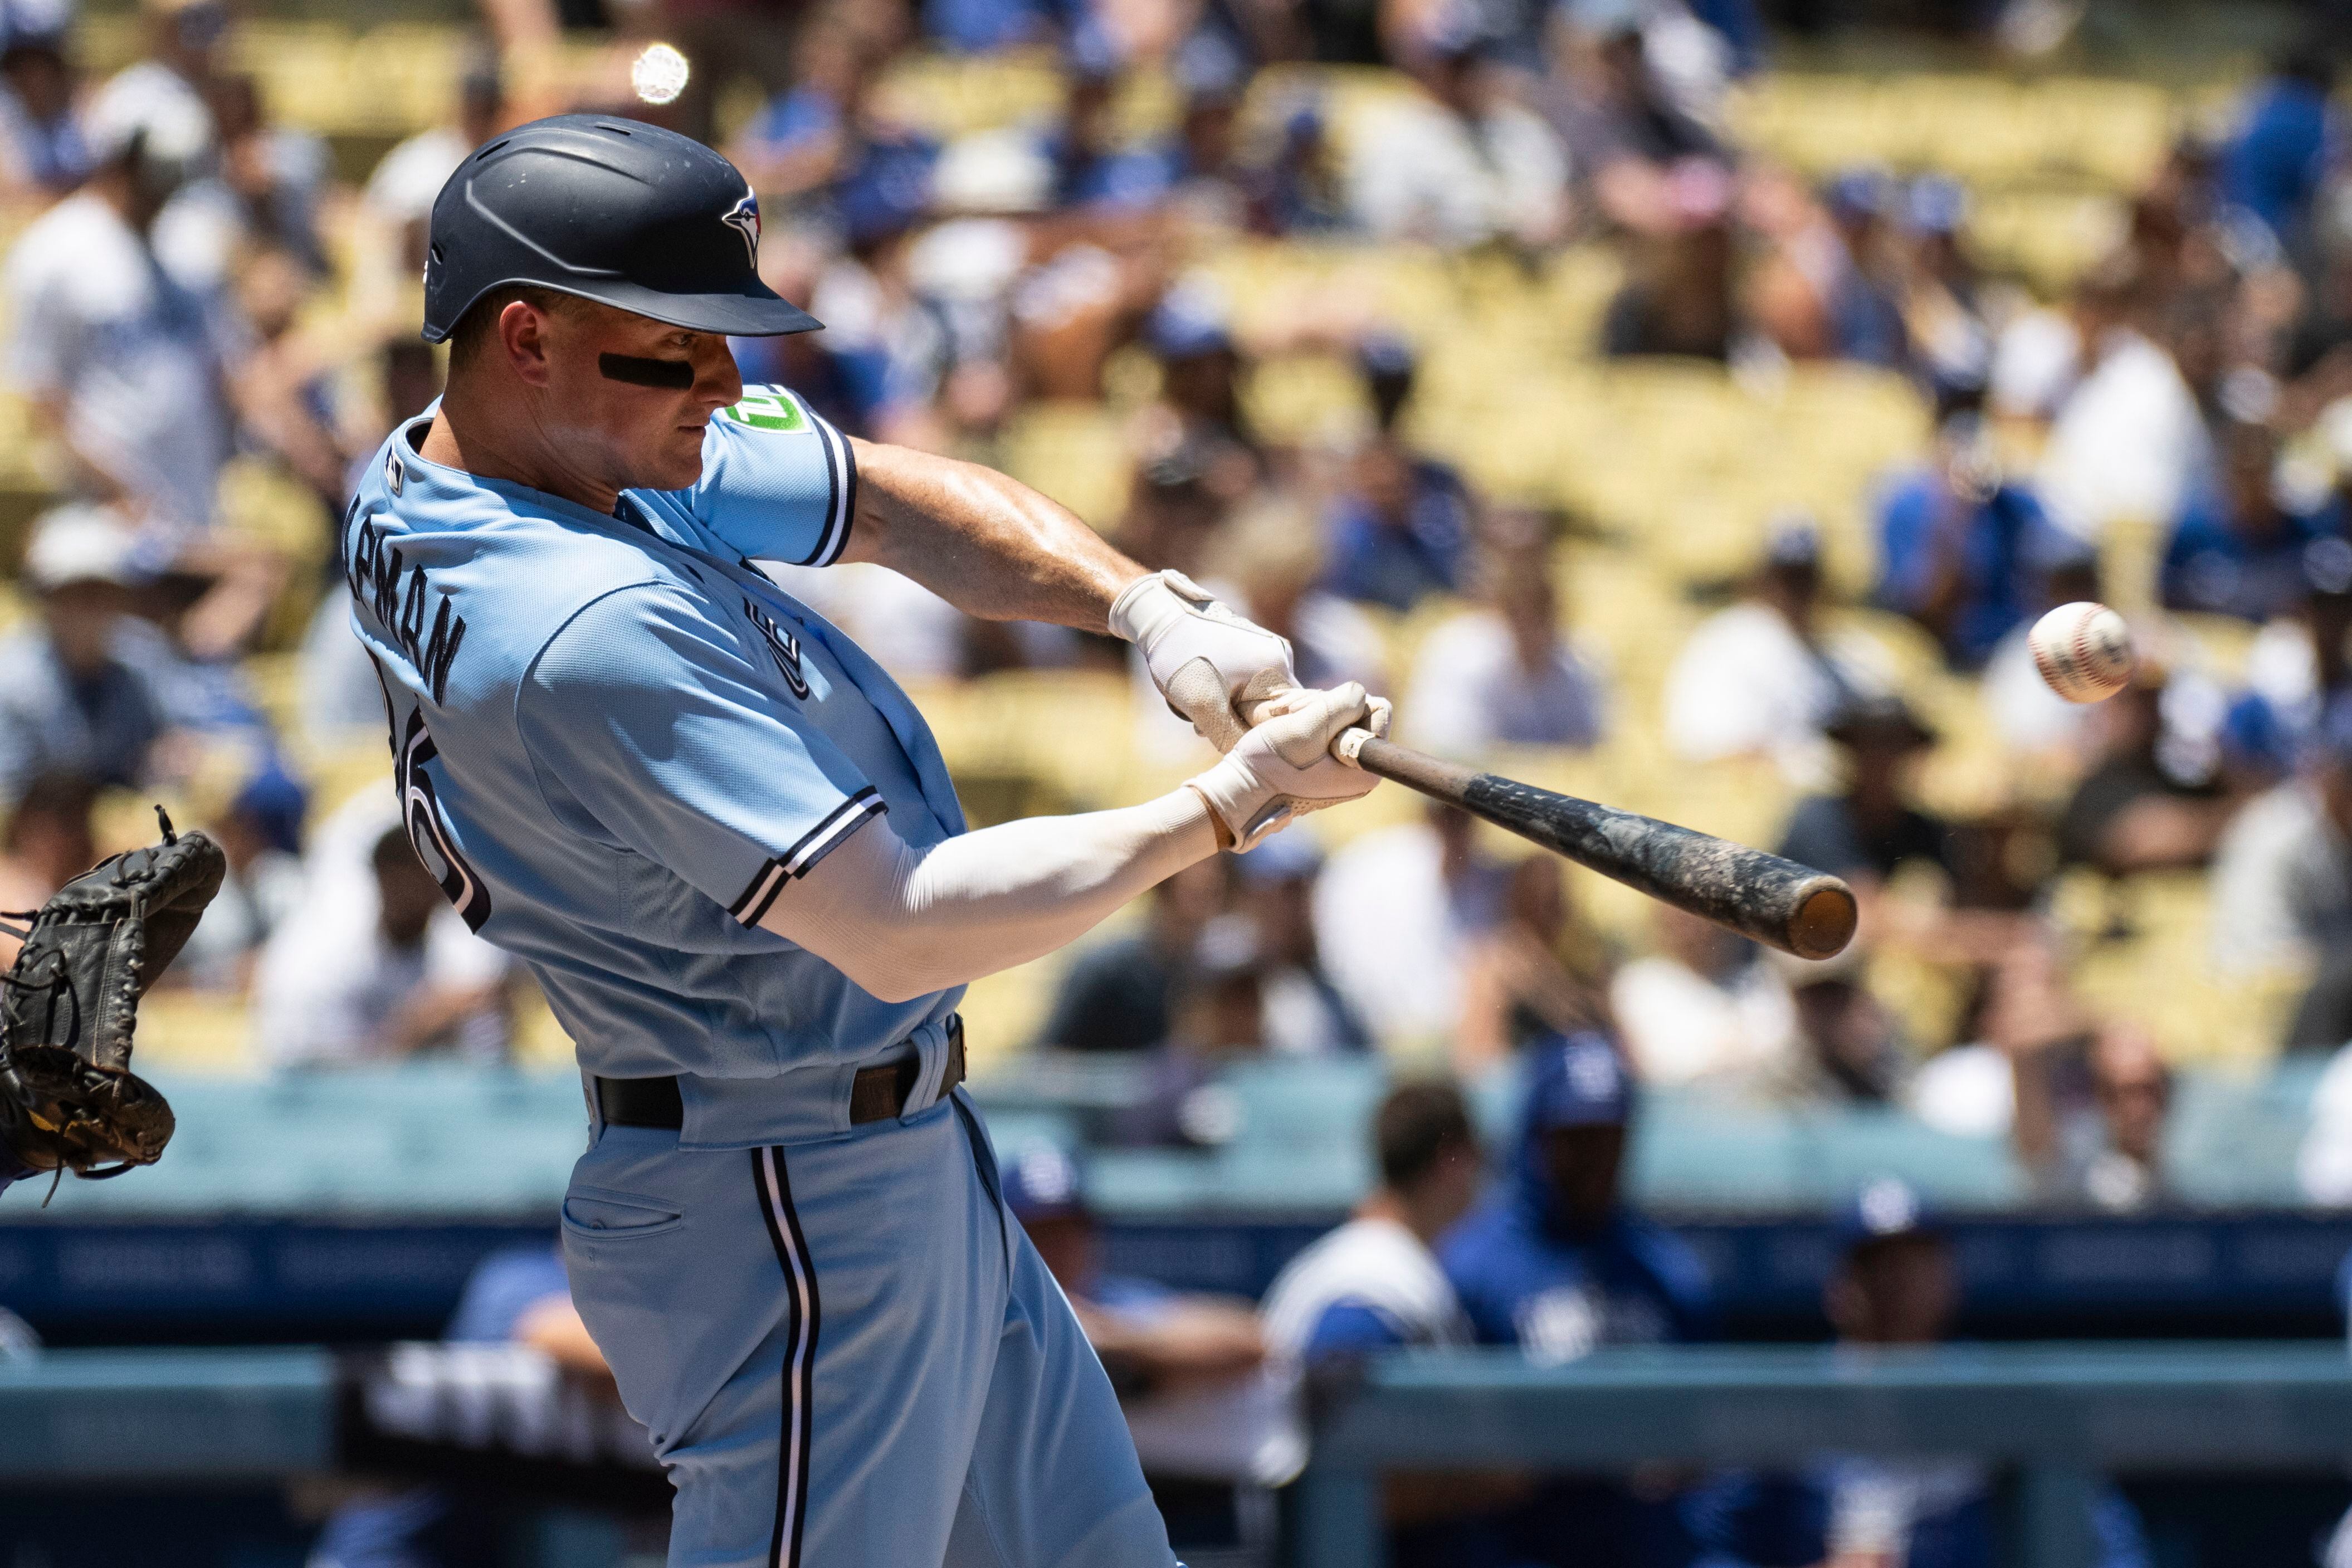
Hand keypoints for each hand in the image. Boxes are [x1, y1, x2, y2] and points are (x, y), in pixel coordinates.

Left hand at [1109, 570, 1297, 751]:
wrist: (1160, 615)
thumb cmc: (1182, 658)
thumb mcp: (1204, 705)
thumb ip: (1231, 736)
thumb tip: (1250, 758)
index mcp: (1277, 668)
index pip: (1283, 720)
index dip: (1255, 737)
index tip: (1225, 739)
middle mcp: (1279, 657)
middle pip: (1268, 710)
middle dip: (1236, 723)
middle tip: (1203, 727)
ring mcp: (1264, 649)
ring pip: (1253, 698)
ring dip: (1226, 710)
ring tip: (1196, 710)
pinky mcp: (1249, 646)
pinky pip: (1245, 683)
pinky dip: (1224, 694)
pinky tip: (1200, 692)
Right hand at [1187, 683, 1390, 849]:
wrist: (1238, 793)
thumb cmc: (1270, 766)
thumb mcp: (1306, 729)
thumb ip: (1340, 705)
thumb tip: (1361, 692)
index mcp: (1367, 768)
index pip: (1378, 710)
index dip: (1345, 703)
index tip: (1312, 715)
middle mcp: (1360, 771)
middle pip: (1356, 711)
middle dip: (1323, 705)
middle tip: (1289, 712)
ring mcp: (1342, 769)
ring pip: (1337, 716)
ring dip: (1308, 709)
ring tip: (1280, 715)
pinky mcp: (1324, 765)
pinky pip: (1323, 729)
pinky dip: (1303, 719)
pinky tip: (1282, 720)